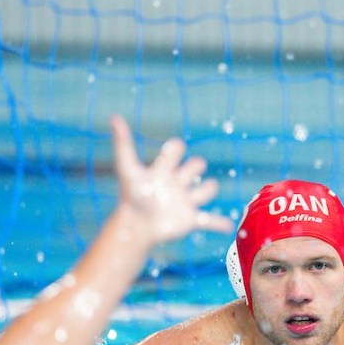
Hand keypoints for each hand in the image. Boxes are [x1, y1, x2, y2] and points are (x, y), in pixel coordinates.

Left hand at [109, 115, 233, 245]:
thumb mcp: (128, 169)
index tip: (174, 148)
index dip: (176, 148)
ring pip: (205, 191)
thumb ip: (123, 144)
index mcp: (163, 170)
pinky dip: (220, 224)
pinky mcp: (190, 220)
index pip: (175, 151)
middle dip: (196, 165)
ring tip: (207, 188)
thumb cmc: (131, 197)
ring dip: (209, 189)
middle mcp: (175, 184)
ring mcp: (184, 201)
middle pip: (194, 167)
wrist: (133, 226)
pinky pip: (209, 221)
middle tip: (196, 167)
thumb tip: (114, 117)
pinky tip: (229, 226)